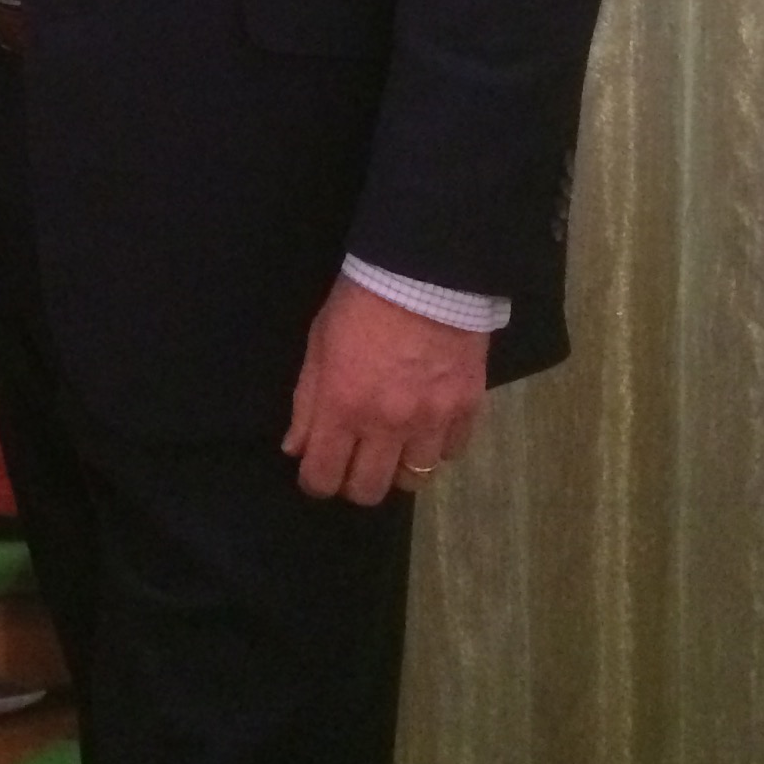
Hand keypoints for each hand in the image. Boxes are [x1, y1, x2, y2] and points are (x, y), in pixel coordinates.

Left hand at [282, 274, 487, 504]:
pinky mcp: (466, 409)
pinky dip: (437, 446)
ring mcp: (431, 420)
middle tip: (355, 461)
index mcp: (342, 407)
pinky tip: (428, 426)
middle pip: (368, 490)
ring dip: (399, 468)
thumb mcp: (318, 345)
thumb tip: (296, 448)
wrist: (425, 273)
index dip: (315, 482)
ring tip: (395, 445)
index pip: (322, 476)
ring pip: (414, 480)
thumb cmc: (361, 303)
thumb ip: (306, 403)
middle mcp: (386, 424)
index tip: (317, 472)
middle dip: (354, 483)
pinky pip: (452, 452)